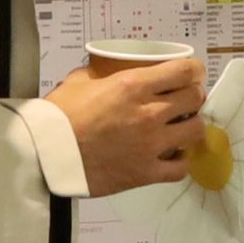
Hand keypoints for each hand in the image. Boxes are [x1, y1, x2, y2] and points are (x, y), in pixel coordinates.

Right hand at [49, 55, 203, 195]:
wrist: (47, 155)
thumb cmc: (59, 116)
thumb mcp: (80, 80)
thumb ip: (102, 73)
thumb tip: (107, 70)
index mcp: (133, 86)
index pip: (184, 71)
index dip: (194, 69)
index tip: (192, 73)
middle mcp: (149, 113)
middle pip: (195, 98)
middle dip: (193, 95)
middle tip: (184, 99)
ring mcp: (152, 145)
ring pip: (196, 130)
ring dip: (190, 126)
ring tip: (180, 127)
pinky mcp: (147, 172)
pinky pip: (181, 167)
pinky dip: (181, 160)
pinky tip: (172, 155)